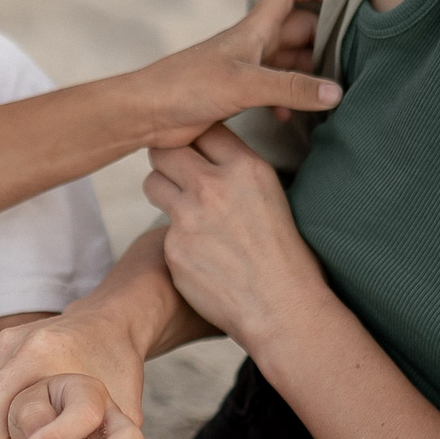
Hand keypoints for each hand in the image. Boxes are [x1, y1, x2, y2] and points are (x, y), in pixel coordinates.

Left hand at [135, 0, 337, 149]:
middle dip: (324, 40)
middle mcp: (253, 44)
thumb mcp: (246, 85)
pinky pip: (274, 90)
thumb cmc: (187, 87)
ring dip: (309, 75)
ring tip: (330, 93)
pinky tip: (290, 118)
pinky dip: (287, 100)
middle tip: (351, 60)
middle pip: (299, 30)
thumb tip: (336, 92)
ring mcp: (245, 69)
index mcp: (255, 30)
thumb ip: (291, 88)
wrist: (146, 113)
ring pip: (289, 62)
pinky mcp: (237, 94)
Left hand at [143, 124, 327, 353]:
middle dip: (168, 158)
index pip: (204, 130)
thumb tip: (215, 158)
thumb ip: (239, 174)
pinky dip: (175, 237)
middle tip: (176, 172)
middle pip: (166, 149)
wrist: (282, 308)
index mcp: (246, 168)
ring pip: (152, 182)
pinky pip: (161, 229)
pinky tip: (199, 254)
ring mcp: (188, 217)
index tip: (196, 148)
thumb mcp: (272, 196)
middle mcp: (214, 186)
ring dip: (162, 190)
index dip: (196, 138)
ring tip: (182, 207)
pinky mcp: (172, 246)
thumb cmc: (287, 256)